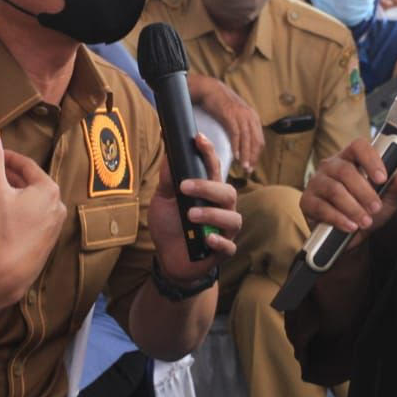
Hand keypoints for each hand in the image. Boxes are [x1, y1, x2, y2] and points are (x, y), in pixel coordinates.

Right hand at [0, 131, 66, 302]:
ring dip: (15, 194)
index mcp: (48, 188)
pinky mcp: (48, 241)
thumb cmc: (3, 228)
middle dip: (10, 176)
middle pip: (31, 183)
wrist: (9, 271)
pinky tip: (5, 216)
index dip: (7, 158)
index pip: (26, 165)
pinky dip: (20, 211)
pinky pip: (34, 218)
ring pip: (33, 201)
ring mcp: (55, 225)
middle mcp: (58, 205)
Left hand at [149, 133, 240, 282]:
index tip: (198, 139)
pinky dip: (219, 241)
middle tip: (184, 188)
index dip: (209, 152)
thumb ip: (168, 180)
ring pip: (233, 218)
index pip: (214, 168)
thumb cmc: (170, 225)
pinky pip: (229, 246)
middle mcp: (221, 208)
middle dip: (208, 187)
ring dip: (212, 214)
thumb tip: (168, 152)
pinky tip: (207, 238)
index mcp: (209, 192)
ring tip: (190, 215)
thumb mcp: (163, 200)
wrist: (168, 258)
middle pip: (228, 192)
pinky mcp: (222, 251)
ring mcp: (224, 230)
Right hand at [199, 78, 264, 172]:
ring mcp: (241, 115)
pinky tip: (236, 156)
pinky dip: (237, 146)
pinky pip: (236, 134)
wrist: (209, 89)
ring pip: (247, 139)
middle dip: (253, 158)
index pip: (259, 140)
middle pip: (256, 141)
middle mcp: (250, 116)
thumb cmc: (219, 103)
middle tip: (248, 171)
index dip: (256, 155)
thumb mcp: (235, 114)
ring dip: (246, 155)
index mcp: (252, 117)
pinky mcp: (230, 115)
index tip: (252, 166)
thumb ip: (240, 126)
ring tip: (243, 167)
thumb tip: (241, 143)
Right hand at [300, 138, 396, 250]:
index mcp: (351, 157)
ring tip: (366, 221)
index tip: (383, 178)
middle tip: (376, 208)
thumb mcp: (388, 198)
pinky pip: (321, 207)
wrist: (351, 235)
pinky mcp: (307, 201)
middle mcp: (331, 165)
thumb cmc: (369, 209)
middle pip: (345, 171)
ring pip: (334, 190)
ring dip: (353, 208)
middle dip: (364, 192)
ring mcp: (316, 182)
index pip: (358, 146)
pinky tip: (350, 226)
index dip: (370, 160)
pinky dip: (338, 218)